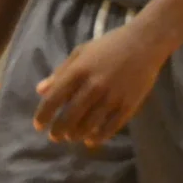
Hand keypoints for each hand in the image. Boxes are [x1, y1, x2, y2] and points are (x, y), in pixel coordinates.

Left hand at [33, 19, 168, 147]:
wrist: (144, 43)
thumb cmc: (109, 46)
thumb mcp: (81, 52)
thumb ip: (61, 72)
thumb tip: (40, 91)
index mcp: (78, 71)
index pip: (54, 99)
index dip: (43, 115)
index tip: (39, 125)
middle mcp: (93, 86)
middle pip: (69, 117)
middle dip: (59, 131)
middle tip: (55, 136)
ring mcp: (112, 97)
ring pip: (88, 126)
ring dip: (76, 135)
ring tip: (72, 137)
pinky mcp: (128, 105)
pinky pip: (110, 128)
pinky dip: (98, 137)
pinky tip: (92, 139)